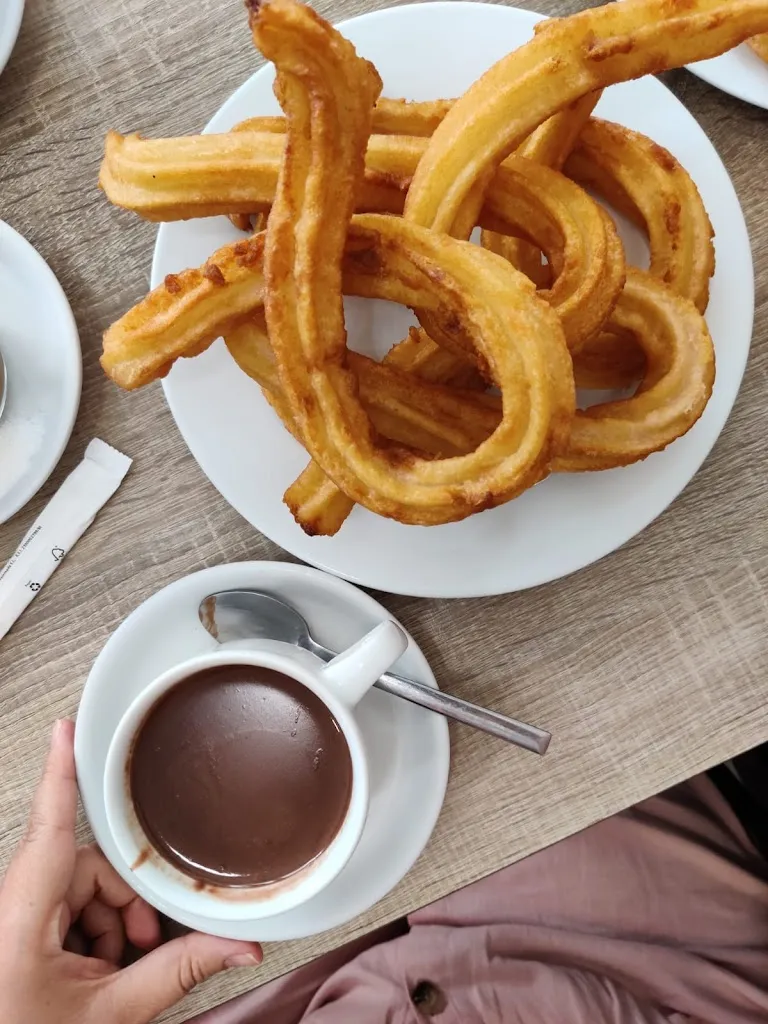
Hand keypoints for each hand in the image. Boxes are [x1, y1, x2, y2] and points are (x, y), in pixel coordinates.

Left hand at [0, 720, 262, 1023]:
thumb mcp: (108, 1014)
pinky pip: (64, 908)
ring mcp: (10, 918)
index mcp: (18, 919)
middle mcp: (9, 907)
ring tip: (109, 973)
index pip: (49, 828)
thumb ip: (178, 972)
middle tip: (136, 950)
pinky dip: (89, 933)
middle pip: (86, 867)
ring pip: (80, 888)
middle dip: (123, 904)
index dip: (60, 772)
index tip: (65, 728)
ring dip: (108, 923)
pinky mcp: (13, 930)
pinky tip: (91, 973)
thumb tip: (238, 947)